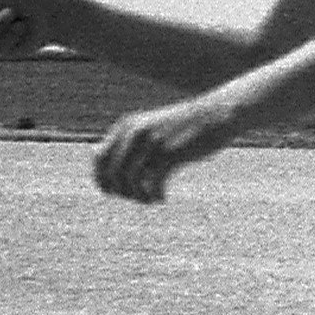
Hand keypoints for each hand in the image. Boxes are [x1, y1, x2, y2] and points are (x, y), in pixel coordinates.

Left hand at [92, 94, 242, 203]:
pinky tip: (162, 198)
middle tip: (137, 198)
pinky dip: (154, 196)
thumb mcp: (153, 129)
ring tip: (150, 199)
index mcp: (127, 125)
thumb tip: (111, 175)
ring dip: (138, 196)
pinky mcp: (170, 154)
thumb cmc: (184, 127)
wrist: (216, 115)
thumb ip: (132, 144)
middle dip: (121, 191)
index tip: (114, 192)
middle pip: (112, 173)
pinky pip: (152, 184)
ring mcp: (152, 143)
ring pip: (130, 181)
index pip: (99, 158)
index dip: (102, 180)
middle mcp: (135, 132)